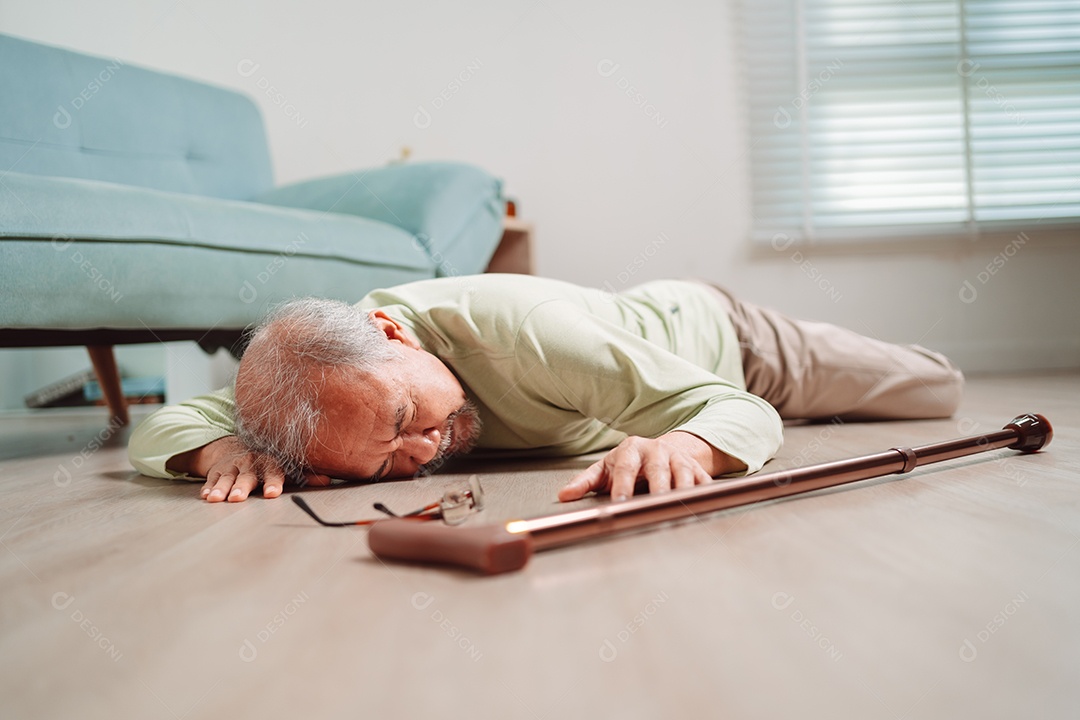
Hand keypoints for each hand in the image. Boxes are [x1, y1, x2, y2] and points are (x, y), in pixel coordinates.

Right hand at [168, 436, 318, 502]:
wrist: (239, 448)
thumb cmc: (268, 463)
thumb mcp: (287, 467)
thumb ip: (306, 475)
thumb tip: (327, 481)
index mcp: (269, 462)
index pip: (272, 472)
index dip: (272, 482)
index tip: (272, 494)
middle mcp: (250, 463)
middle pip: (246, 476)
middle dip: (242, 487)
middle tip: (238, 498)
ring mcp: (232, 467)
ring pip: (226, 478)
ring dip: (221, 488)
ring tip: (216, 499)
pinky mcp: (218, 472)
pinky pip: (211, 479)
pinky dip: (208, 487)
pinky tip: (206, 496)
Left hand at [557, 432, 745, 501]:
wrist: (663, 451)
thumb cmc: (630, 463)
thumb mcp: (605, 468)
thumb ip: (585, 482)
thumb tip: (564, 496)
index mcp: (631, 449)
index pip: (626, 468)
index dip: (623, 485)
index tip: (619, 502)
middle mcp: (658, 451)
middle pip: (658, 471)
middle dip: (657, 490)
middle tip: (653, 507)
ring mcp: (680, 460)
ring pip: (684, 477)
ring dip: (681, 495)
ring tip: (677, 513)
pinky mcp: (698, 470)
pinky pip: (703, 484)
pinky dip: (703, 498)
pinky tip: (699, 511)